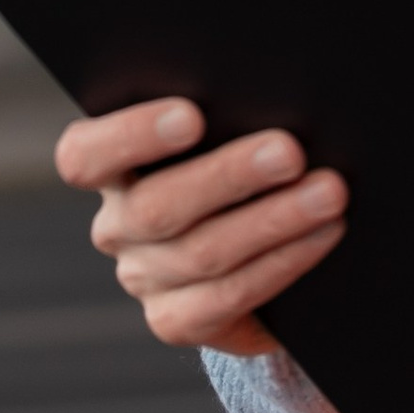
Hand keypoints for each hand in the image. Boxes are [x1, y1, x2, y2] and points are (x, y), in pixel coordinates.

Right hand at [54, 98, 346, 354]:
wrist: (253, 242)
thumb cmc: (235, 156)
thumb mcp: (219, 131)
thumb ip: (224, 113)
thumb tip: (270, 92)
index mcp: (108, 167)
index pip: (85, 154)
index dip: (132, 135)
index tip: (193, 116)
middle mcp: (117, 225)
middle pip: (157, 207)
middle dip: (231, 176)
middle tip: (291, 151)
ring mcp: (143, 278)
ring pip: (203, 254)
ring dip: (274, 220)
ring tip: (329, 193)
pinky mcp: (176, 321)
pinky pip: (229, 297)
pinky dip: (283, 262)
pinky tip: (322, 235)